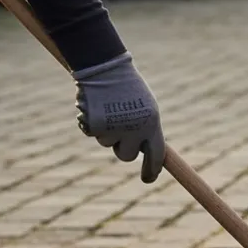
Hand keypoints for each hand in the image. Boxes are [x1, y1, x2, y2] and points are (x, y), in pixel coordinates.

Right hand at [72, 52, 165, 182]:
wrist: (105, 67)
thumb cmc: (128, 86)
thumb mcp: (146, 108)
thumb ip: (146, 130)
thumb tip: (146, 153)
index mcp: (152, 124)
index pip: (156, 156)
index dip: (152, 170)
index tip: (148, 180)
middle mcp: (135, 130)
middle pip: (127, 156)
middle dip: (122, 147)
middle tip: (119, 129)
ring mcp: (114, 129)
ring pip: (107, 143)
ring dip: (105, 130)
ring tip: (107, 107)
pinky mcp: (94, 126)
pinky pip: (91, 133)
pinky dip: (90, 122)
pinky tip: (95, 106)